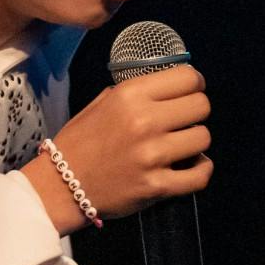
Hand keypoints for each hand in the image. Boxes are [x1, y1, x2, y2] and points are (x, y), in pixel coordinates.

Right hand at [26, 64, 211, 233]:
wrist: (60, 186)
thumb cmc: (80, 142)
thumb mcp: (102, 102)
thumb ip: (136, 93)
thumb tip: (170, 87)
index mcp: (130, 95)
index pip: (188, 78)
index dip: (195, 84)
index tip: (191, 93)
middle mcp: (144, 121)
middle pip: (202, 105)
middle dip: (195, 112)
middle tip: (183, 122)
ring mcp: (152, 155)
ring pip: (203, 138)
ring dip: (195, 142)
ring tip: (180, 146)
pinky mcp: (157, 186)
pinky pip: (200, 175)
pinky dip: (200, 170)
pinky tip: (190, 167)